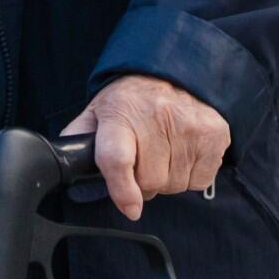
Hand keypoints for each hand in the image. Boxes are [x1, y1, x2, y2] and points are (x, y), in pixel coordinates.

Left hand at [62, 74, 230, 221]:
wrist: (176, 71)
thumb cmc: (131, 99)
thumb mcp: (99, 110)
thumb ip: (79, 138)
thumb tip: (63, 164)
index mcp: (120, 112)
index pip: (118, 158)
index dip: (122, 190)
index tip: (130, 208)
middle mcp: (157, 117)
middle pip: (150, 181)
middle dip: (143, 182)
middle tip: (143, 159)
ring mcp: (189, 126)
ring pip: (176, 185)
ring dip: (167, 178)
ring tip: (164, 151)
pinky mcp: (215, 135)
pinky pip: (199, 181)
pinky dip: (190, 174)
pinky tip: (183, 150)